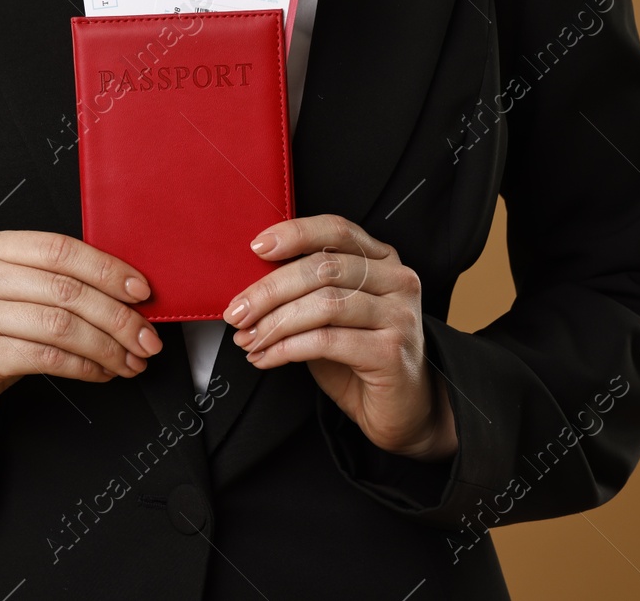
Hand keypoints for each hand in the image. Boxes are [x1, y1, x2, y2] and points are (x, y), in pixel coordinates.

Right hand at [0, 231, 163, 438]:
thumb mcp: (10, 296)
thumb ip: (52, 284)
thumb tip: (125, 294)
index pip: (59, 249)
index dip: (106, 268)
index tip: (141, 291)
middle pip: (65, 288)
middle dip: (118, 316)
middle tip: (146, 337)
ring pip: (60, 324)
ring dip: (106, 346)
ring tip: (129, 360)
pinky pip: (46, 357)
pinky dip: (83, 366)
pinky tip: (100, 372)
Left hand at [224, 214, 456, 460]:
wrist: (402, 410)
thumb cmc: (360, 358)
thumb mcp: (330, 315)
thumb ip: (306, 291)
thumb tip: (249, 288)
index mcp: (382, 260)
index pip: (336, 230)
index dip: (295, 234)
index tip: (255, 248)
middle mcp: (397, 280)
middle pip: (323, 268)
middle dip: (270, 289)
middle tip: (237, 312)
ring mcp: (399, 315)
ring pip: (324, 304)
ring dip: (275, 322)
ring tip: (248, 339)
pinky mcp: (392, 351)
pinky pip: (327, 341)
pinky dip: (288, 348)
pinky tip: (267, 358)